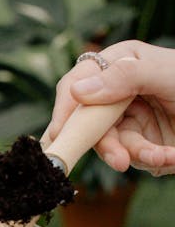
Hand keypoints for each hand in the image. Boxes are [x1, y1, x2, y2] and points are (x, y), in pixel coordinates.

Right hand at [46, 40, 174, 174]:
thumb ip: (124, 77)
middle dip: (108, 144)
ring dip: (139, 154)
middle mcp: (118, 92)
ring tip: (166, 157)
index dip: (65, 109)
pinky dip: (154, 160)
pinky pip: (135, 156)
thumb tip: (77, 90)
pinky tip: (172, 155)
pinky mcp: (144, 140)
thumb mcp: (166, 73)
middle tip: (122, 161)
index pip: (77, 85)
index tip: (63, 133)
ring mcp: (130, 117)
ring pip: (113, 144)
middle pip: (90, 122)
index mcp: (118, 64)